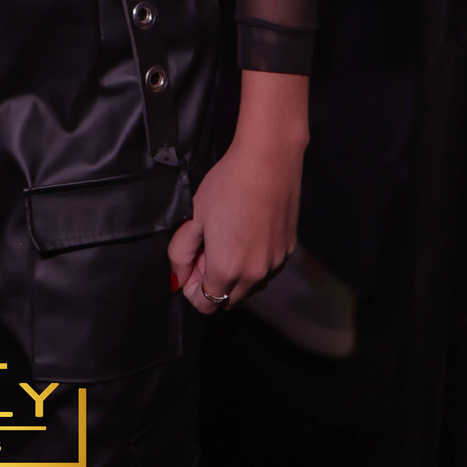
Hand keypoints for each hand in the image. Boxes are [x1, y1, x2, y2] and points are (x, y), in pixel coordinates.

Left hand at [167, 70, 307, 314]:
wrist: (268, 161)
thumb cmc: (226, 186)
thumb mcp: (194, 217)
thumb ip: (181, 252)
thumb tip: (178, 277)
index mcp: (227, 271)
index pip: (205, 304)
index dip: (191, 287)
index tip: (191, 261)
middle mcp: (255, 276)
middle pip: (227, 300)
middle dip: (212, 283)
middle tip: (207, 247)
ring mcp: (275, 265)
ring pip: (249, 287)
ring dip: (235, 275)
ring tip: (229, 237)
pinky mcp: (288, 251)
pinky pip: (266, 270)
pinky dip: (254, 263)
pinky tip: (249, 233)